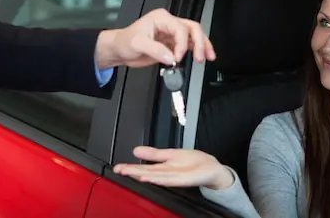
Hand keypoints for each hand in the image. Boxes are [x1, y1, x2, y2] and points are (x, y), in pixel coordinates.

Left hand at [95, 8, 215, 68]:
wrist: (120, 49)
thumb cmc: (125, 42)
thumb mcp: (138, 44)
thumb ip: (156, 50)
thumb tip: (171, 57)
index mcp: (161, 18)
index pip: (180, 28)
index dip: (182, 43)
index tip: (178, 57)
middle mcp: (169, 23)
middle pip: (192, 28)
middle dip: (200, 42)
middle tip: (201, 57)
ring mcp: (172, 33)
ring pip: (194, 35)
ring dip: (203, 45)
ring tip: (208, 57)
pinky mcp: (173, 43)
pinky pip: (190, 44)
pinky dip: (197, 50)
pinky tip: (202, 57)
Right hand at [113, 146, 234, 190]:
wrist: (211, 169)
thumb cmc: (193, 163)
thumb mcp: (170, 154)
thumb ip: (153, 154)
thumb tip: (136, 150)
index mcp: (163, 168)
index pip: (143, 168)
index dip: (130, 167)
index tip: (118, 167)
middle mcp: (167, 174)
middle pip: (147, 173)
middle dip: (133, 171)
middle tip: (120, 170)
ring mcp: (175, 177)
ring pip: (157, 177)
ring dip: (144, 176)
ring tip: (133, 174)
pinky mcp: (185, 179)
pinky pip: (171, 179)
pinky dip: (160, 178)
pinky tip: (151, 177)